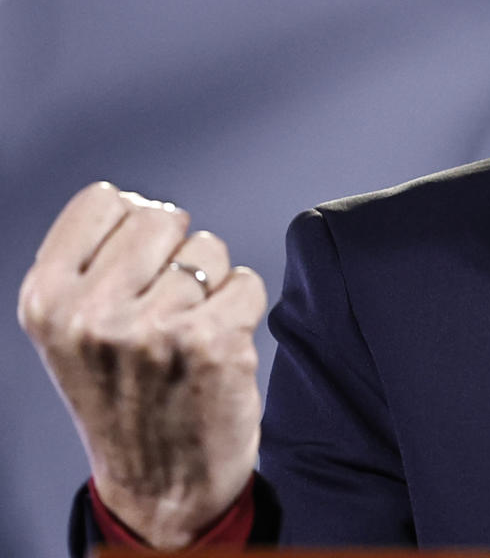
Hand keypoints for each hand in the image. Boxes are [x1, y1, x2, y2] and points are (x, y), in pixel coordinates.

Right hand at [17, 182, 265, 548]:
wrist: (162, 485)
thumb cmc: (122, 396)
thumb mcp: (72, 331)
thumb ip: (92, 264)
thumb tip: (140, 202)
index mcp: (46, 301)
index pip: (104, 200)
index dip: (130, 228)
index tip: (131, 272)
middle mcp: (92, 313)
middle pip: (162, 216)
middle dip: (173, 254)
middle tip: (163, 310)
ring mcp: (153, 329)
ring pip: (209, 250)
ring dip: (208, 287)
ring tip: (185, 337)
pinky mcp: (213, 343)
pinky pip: (246, 281)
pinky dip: (242, 309)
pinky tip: (216, 348)